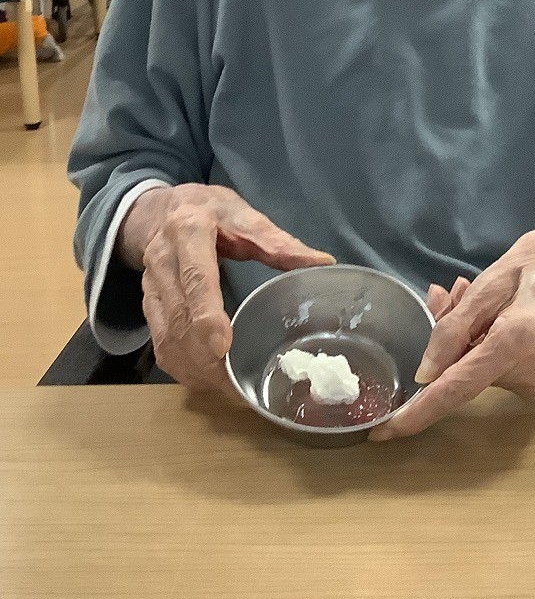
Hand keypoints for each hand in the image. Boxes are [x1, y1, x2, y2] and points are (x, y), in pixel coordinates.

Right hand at [118, 184, 334, 392]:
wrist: (158, 210)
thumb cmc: (209, 211)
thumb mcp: (241, 214)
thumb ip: (277, 241)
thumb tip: (322, 261)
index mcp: (188, 231)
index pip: (195, 277)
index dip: (206, 314)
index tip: (222, 346)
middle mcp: (163, 261)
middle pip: (179, 317)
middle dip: (204, 356)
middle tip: (236, 384)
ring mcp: (151, 287)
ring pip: (166, 337)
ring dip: (194, 368)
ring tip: (227, 388)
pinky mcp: (149, 306)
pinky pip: (160, 344)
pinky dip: (182, 368)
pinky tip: (206, 380)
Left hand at [370, 227, 534, 441]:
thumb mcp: (496, 277)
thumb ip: (457, 325)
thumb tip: (425, 372)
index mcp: (515, 342)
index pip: (456, 388)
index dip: (418, 411)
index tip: (383, 432)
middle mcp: (527, 374)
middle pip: (459, 371)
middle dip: (441, 339)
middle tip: (444, 294)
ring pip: (471, 367)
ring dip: (459, 336)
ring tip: (469, 293)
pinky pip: (489, 367)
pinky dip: (477, 343)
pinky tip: (485, 312)